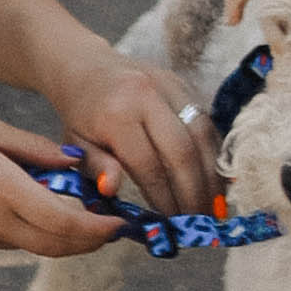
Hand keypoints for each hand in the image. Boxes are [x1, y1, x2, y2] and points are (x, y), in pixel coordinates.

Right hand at [0, 113, 126, 255]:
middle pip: (53, 245)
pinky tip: (25, 208)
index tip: (118, 224)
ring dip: (57, 235)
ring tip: (73, 212)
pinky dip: (25, 231)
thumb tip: (75, 163)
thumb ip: (35, 150)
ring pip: (29, 245)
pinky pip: (3, 242)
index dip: (97, 229)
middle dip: (87, 241)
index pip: (63, 222)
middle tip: (109, 229)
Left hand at [52, 54, 216, 218]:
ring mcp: (169, 85)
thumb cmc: (81, 114)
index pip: (149, 165)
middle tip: (199, 221)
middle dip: (194, 191)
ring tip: (214, 206)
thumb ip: (96, 167)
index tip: (173, 225)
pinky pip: (205, 121)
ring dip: (211, 174)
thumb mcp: (76, 144)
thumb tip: (112, 190)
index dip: (165, 198)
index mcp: (116, 113)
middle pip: (182, 150)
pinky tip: (214, 179)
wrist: (86, 66)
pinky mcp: (182, 83)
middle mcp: (147, 94)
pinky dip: (213, 153)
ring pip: (201, 134)